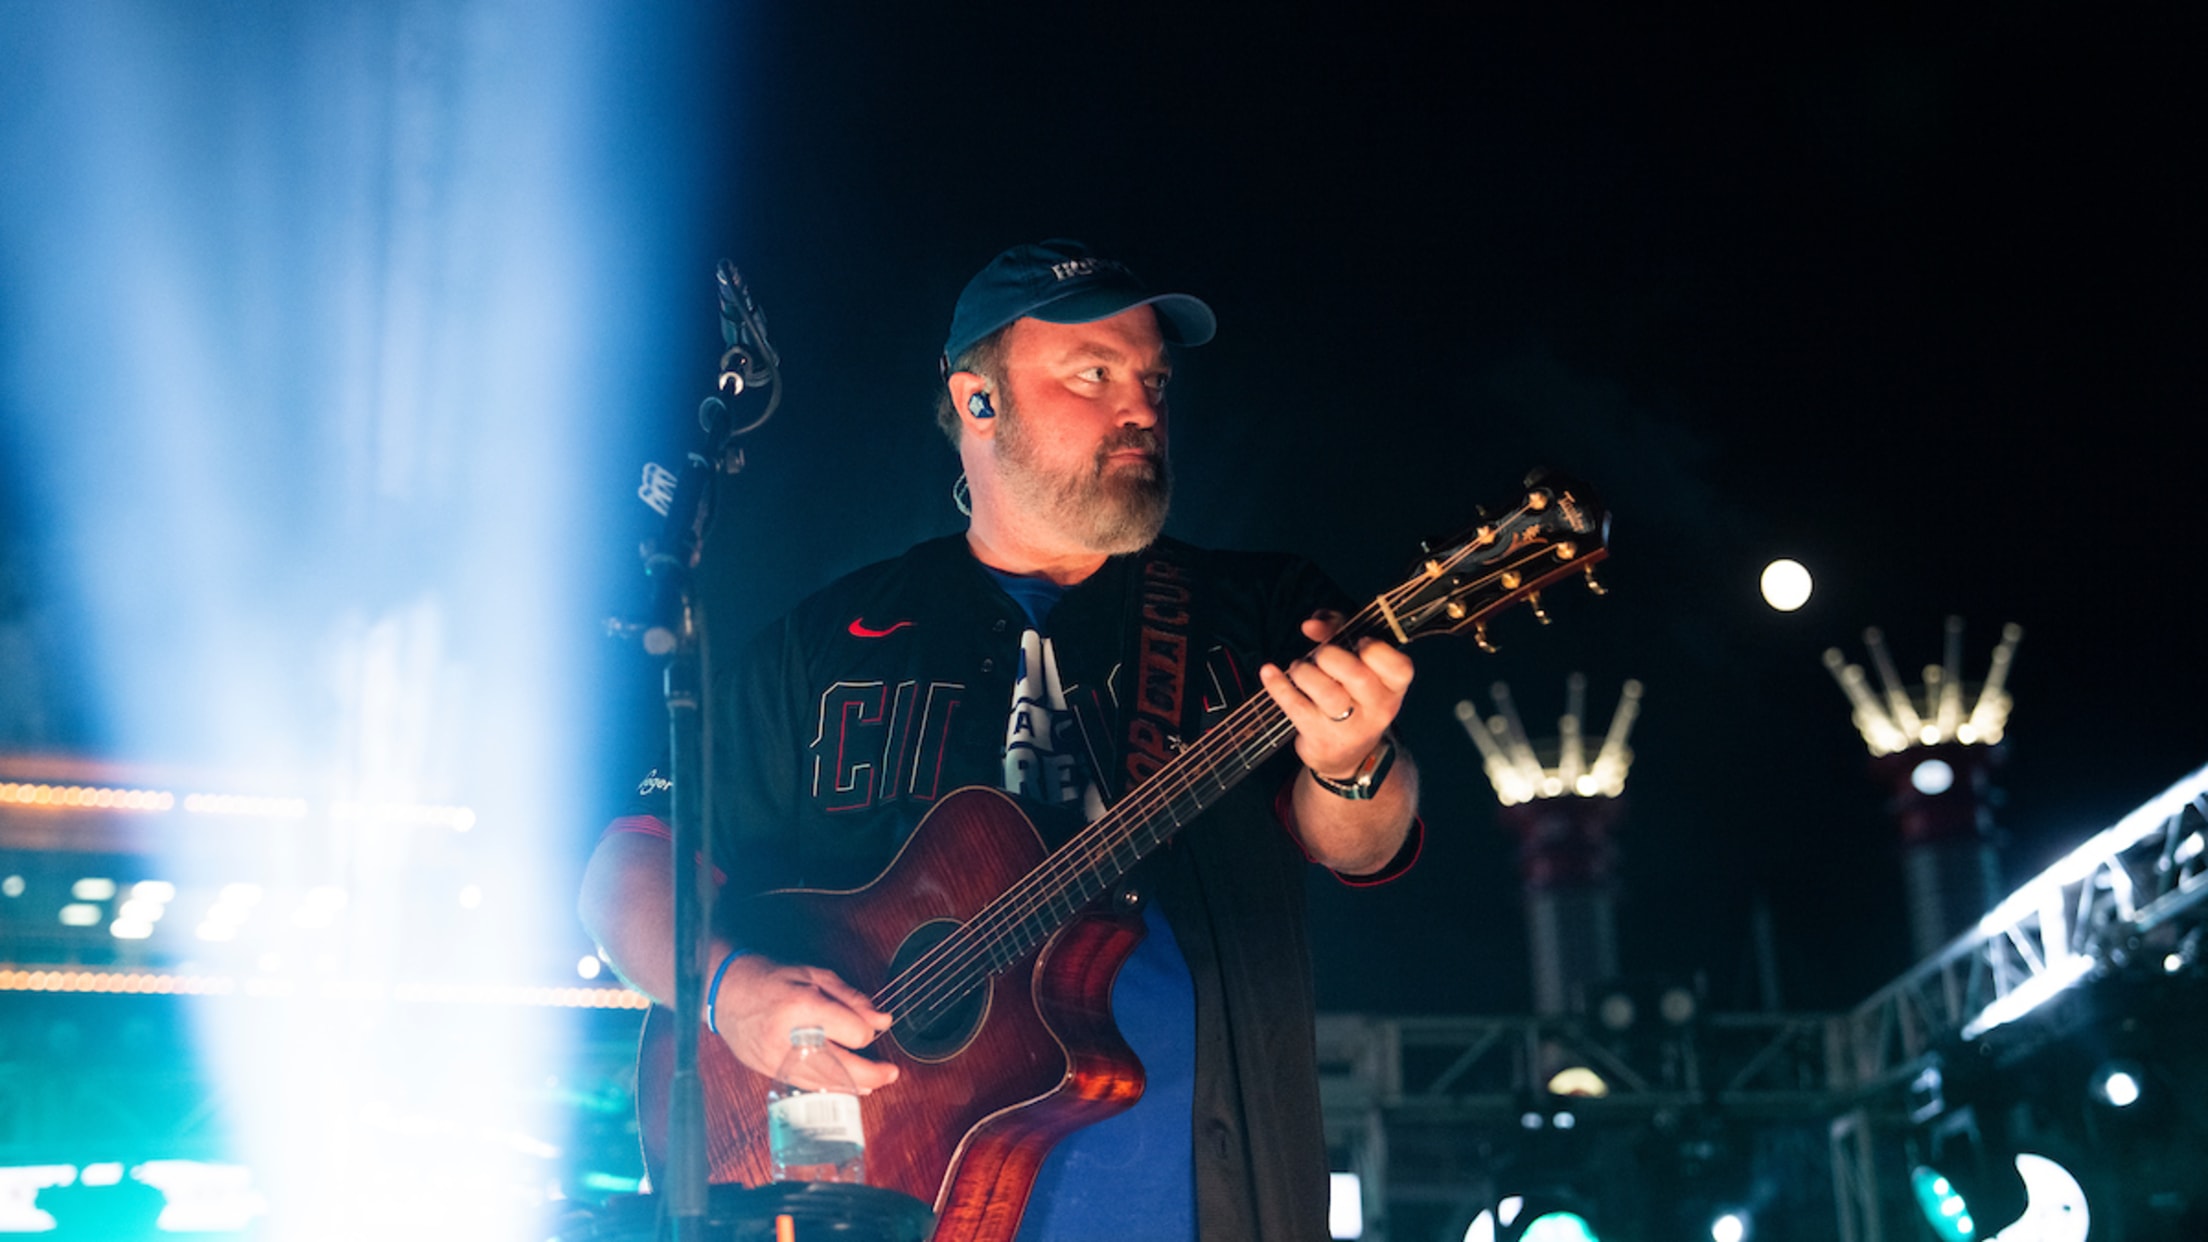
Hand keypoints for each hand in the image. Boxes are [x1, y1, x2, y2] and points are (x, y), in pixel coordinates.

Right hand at [714, 953, 899, 1092]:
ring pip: (826, 1083)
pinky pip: (808, 1087)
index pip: (854, 1032)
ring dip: (855, 1086)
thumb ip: (851, 999)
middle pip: (843, 1067)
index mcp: (804, 1007)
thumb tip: (882, 1021)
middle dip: (873, 1073)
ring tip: (876, 1081)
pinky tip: (847, 1087)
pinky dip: (831, 1088)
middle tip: (891, 1073)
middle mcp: (791, 1038)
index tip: (870, 1026)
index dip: (868, 1031)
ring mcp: (778, 1060)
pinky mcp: (770, 1073)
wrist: (725, 992)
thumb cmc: (771, 978)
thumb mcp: (815, 975)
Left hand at [1258, 610, 1413, 778]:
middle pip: (1357, 676)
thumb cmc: (1350, 694)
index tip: (1359, 642)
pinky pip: (1296, 707)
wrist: (1346, 756)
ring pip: (1328, 694)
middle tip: (1319, 656)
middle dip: (1330, 656)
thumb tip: (1311, 625)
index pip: (1398, 667)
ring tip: (1299, 668)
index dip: (1377, 649)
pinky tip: (1269, 672)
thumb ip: (1338, 630)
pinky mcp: (1321, 738)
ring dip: (1305, 672)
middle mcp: (1378, 709)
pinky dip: (1278, 685)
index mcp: (1393, 687)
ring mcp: (1350, 728)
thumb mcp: (1356, 662)